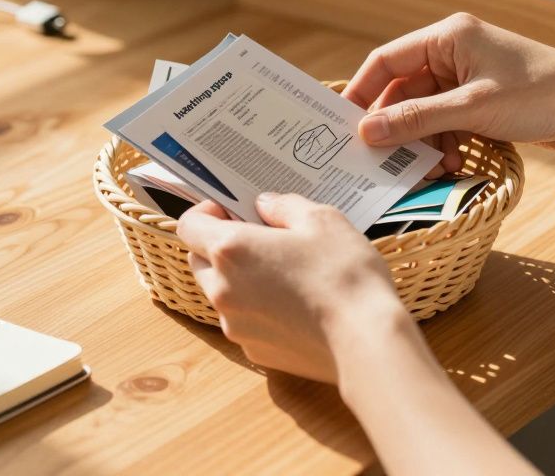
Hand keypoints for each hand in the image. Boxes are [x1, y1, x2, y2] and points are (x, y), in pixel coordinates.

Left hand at [176, 194, 404, 382]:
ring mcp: (234, 324)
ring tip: (279, 273)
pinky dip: (255, 309)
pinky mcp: (253, 350)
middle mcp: (221, 289)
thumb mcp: (322, 220)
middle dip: (218, 246)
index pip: (189, 225)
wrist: (366, 342)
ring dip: (235, 279)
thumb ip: (284, 206)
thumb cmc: (344, 275)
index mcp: (231, 250)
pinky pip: (242, 321)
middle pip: (198, 259)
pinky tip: (291, 305)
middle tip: (258, 239)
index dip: (206, 213)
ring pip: (218, 293)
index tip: (232, 210)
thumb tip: (264, 205)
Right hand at [345, 13, 554, 168]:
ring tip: (427, 168)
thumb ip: (416, 120)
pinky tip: (453, 164)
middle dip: (396, 126)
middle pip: (403, 91)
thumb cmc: (543, 94)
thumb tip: (366, 132)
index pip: (386, 60)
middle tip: (382, 159)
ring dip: (422, 141)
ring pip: (424, 112)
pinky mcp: (483, 101)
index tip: (345, 127)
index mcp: (448, 36)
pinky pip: (446, 123)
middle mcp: (454, 52)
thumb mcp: (472, 109)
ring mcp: (468, 77)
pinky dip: (444, 143)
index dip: (362, 93)